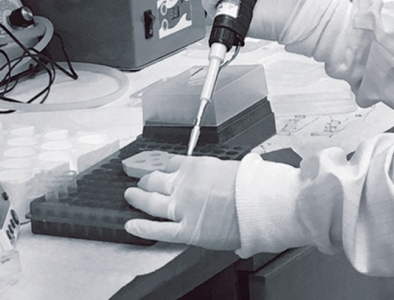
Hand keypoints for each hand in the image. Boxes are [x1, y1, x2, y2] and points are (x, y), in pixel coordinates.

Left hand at [123, 155, 241, 249]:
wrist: (261, 204)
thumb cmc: (252, 186)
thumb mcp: (229, 167)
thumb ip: (212, 173)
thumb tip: (210, 180)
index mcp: (196, 166)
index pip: (171, 163)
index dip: (164, 168)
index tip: (162, 170)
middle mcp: (185, 185)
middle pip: (156, 180)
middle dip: (146, 180)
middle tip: (142, 181)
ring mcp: (183, 208)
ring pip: (152, 202)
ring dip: (138, 198)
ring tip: (131, 196)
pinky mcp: (187, 230)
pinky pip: (159, 230)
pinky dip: (142, 228)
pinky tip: (131, 226)